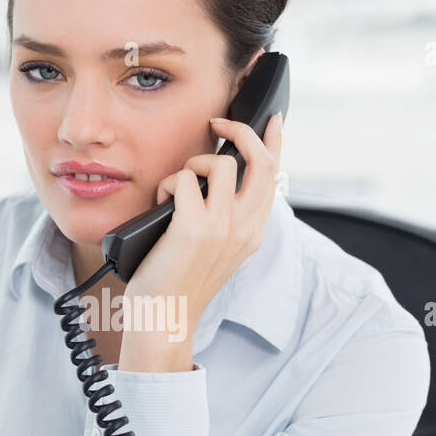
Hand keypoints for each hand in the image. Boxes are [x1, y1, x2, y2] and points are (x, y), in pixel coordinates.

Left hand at [119, 111, 282, 369]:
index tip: (272, 118)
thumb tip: (219, 173)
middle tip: (218, 125)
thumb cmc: (179, 281)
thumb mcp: (215, 246)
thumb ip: (225, 214)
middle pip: (260, 160)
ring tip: (178, 188)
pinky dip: (168, 183)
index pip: (275, 174)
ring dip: (194, 164)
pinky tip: (160, 203)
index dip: (275, 141)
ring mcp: (222, 227)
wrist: (164, 317)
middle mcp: (246, 227)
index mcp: (253, 230)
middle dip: (240, 132)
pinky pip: (184, 178)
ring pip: (220, 164)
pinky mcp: (194, 227)